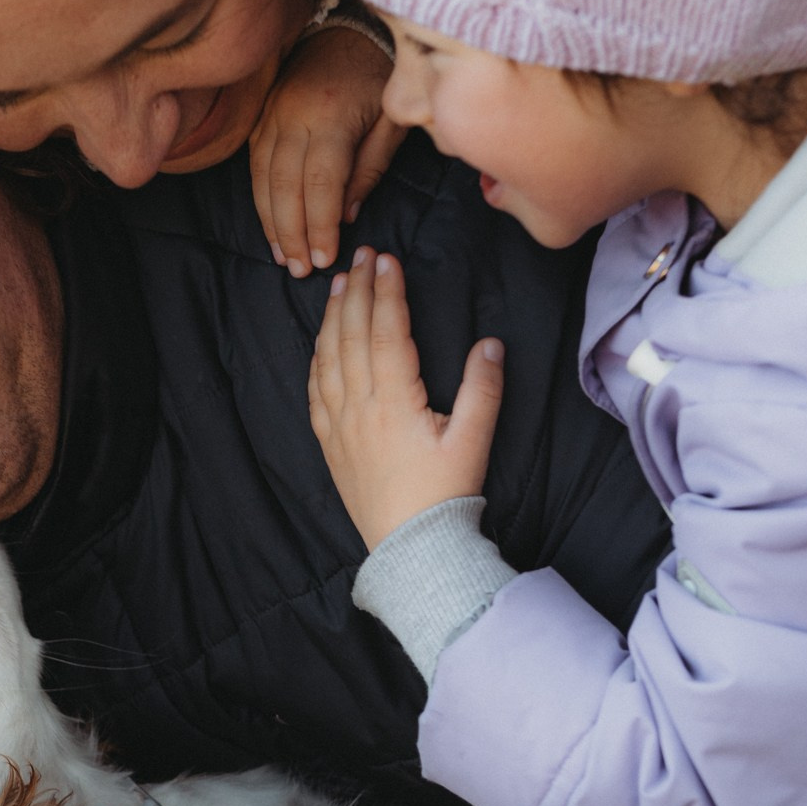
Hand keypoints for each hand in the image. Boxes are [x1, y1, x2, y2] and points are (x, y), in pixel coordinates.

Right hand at [250, 22, 403, 276]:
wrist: (349, 27)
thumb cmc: (381, 75)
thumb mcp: (391, 120)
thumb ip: (371, 167)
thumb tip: (348, 214)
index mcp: (331, 116)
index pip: (320, 184)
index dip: (321, 226)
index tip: (326, 257)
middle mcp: (294, 116)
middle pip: (284, 187)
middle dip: (292, 233)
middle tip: (301, 270)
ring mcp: (272, 114)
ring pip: (263, 179)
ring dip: (271, 222)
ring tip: (283, 257)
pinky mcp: (263, 115)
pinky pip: (254, 163)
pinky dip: (261, 198)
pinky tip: (270, 223)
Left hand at [309, 251, 503, 550]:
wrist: (410, 550)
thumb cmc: (445, 496)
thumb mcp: (473, 441)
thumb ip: (483, 390)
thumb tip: (491, 344)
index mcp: (394, 401)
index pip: (387, 331)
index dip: (386, 292)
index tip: (387, 260)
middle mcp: (359, 407)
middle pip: (353, 335)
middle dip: (358, 291)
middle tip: (363, 255)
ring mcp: (338, 425)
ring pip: (329, 357)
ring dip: (334, 317)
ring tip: (340, 283)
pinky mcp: (330, 443)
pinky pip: (316, 390)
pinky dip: (318, 357)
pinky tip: (323, 340)